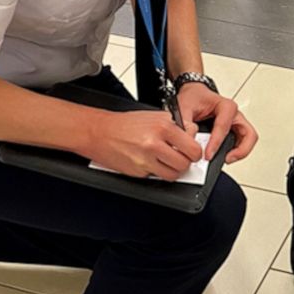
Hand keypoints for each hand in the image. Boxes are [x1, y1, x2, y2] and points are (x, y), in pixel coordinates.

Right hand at [80, 109, 202, 181]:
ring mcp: (146, 159)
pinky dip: (155, 172)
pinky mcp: (138, 171)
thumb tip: (192, 135)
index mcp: (163, 126)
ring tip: (165, 162)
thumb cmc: (124, 124)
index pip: (192, 147)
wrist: (98, 132)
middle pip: (184, 163)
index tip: (192, 152)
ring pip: (173, 174)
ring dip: (172, 170)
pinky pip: (155, 176)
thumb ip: (175, 126)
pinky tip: (147, 161)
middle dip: (184, 163)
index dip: (194, 152)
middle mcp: (155, 142)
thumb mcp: (154, 117)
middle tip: (179, 158)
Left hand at [177, 83, 258, 162]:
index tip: (208, 154)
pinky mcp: (233, 131)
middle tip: (227, 159)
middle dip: (240, 150)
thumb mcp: (184, 107)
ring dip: (241, 152)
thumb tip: (189, 139)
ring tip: (227, 160)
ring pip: (248, 139)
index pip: (224, 126)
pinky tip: (224, 156)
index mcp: (225, 106)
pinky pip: (241, 143)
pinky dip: (236, 152)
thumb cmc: (193, 97)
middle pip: (248, 134)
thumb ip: (185, 123)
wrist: (193, 95)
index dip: (216, 143)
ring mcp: (235, 123)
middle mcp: (234, 115)